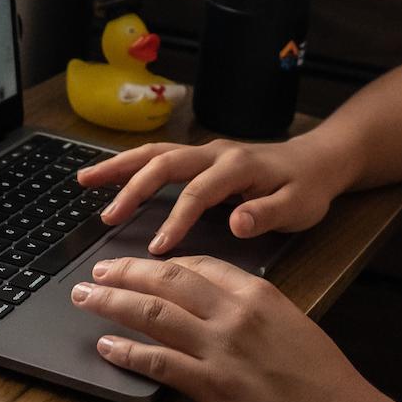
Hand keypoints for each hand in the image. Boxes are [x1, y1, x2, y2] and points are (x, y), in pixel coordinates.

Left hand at [74, 255, 401, 401]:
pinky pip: (159, 362)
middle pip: (168, 279)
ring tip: (86, 297)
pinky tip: (108, 347)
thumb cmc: (326, 382)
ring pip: (154, 313)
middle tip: (98, 270)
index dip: (164, 263)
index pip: (201, 264)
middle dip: (126, 271)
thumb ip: (255, 312)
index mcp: (259, 293)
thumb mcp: (294, 326)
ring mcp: (222, 349)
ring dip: (112, 302)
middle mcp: (236, 314)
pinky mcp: (214, 388)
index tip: (143, 265)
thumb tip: (220, 312)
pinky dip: (128, 352)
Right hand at [75, 133, 355, 255]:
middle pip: (164, 162)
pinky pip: (159, 157)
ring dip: (119, 167)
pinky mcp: (200, 157)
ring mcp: (205, 152)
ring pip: (154, 153)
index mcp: (237, 166)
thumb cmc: (307, 188)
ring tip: (84, 181)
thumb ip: (267, 214)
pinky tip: (107, 176)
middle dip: (131, 187)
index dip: (176, 219)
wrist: (317, 161)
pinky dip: (130, 165)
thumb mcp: (298, 206)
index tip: (157, 249)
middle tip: (106, 216)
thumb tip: (238, 222)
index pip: (198, 192)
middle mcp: (215, 153)